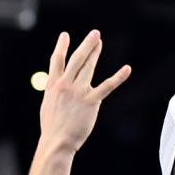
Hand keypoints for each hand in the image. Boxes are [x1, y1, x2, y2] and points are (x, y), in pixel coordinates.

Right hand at [40, 30, 131, 153]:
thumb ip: (55, 92)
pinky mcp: (91, 101)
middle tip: (94, 34)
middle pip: (76, 59)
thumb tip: (57, 86)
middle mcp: (65, 85)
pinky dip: (118, 77)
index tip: (65, 35)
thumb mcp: (48, 105)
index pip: (57, 61)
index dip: (61, 47)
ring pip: (89, 67)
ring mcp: (79, 92)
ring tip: (100, 42)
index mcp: (53, 85)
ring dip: (95, 53)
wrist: (57, 141)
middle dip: (85, 45)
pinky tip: (126, 69)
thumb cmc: (53, 127)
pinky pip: (107, 86)